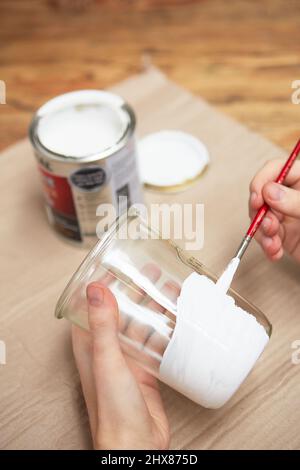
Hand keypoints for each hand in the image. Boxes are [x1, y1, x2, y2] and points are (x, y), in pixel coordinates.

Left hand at [72, 282, 169, 449]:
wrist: (135, 444)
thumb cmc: (114, 411)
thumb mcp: (108, 361)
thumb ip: (102, 325)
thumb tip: (94, 289)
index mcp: (89, 345)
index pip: (92, 305)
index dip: (104, 283)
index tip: (118, 266)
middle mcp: (106, 350)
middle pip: (121, 311)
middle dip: (135, 290)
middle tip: (151, 273)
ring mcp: (126, 360)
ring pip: (140, 324)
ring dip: (153, 306)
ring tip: (168, 289)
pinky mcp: (144, 370)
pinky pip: (154, 342)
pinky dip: (164, 328)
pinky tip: (176, 319)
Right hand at [249, 159, 299, 261]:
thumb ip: (296, 201)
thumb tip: (269, 191)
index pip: (278, 170)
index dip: (263, 180)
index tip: (258, 197)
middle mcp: (295, 197)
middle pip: (264, 195)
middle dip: (261, 212)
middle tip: (267, 224)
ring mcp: (290, 217)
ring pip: (262, 218)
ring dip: (262, 232)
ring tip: (273, 243)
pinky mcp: (287, 237)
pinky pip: (268, 238)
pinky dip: (268, 246)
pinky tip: (275, 253)